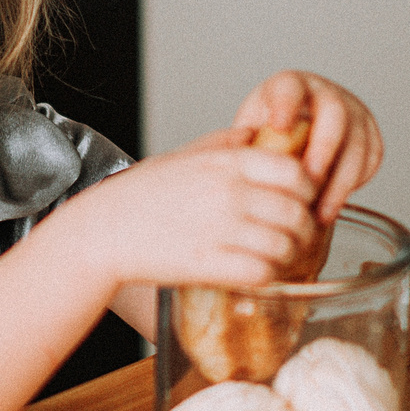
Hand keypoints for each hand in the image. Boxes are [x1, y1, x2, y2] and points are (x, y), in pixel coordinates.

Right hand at [46, 137, 317, 292]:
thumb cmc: (138, 195)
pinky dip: (268, 277)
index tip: (300, 202)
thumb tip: (253, 133)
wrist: (102, 231)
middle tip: (297, 237)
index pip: (296, 173)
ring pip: (286, 246)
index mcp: (226, 164)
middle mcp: (230, 193)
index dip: (307, 191)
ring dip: (289, 256)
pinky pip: (263, 273)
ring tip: (278, 259)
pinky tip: (259, 275)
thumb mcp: (182, 155)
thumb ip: (223, 143)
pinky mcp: (211, 265)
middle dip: (303, 228)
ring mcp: (222, 230)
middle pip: (297, 212)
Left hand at [233, 70, 383, 222]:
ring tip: (321, 211)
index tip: (278, 127)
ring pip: (357, 141)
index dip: (286, 104)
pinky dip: (354, 184)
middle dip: (323, 147)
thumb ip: (242, 143)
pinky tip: (332, 206)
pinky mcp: (369, 135)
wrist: (293, 142)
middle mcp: (324, 93)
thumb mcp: (248, 133)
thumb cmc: (266, 139)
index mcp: (290, 86)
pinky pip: (371, 158)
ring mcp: (352, 112)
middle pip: (334, 112)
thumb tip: (233, 162)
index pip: (290, 87)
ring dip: (341, 179)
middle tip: (309, 179)